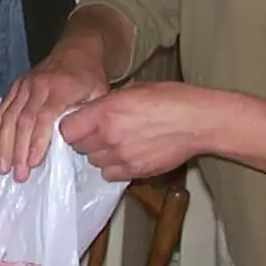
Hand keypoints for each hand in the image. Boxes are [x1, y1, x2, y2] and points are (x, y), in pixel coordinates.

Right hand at [0, 45, 109, 180]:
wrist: (77, 51)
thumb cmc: (90, 78)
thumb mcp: (99, 94)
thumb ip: (88, 116)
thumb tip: (75, 142)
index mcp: (60, 87)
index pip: (44, 117)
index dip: (36, 141)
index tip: (32, 163)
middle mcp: (37, 85)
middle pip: (22, 120)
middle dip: (17, 150)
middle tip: (17, 174)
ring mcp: (23, 85)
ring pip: (7, 117)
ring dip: (2, 144)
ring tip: (2, 167)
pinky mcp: (14, 87)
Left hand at [57, 82, 213, 181]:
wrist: (199, 121)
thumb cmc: (170, 99)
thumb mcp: (132, 90)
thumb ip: (106, 104)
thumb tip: (90, 112)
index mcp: (105, 112)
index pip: (66, 129)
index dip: (71, 127)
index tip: (78, 123)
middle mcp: (110, 136)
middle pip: (78, 147)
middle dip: (85, 139)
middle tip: (99, 132)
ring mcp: (122, 156)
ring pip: (93, 162)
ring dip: (99, 154)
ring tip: (116, 143)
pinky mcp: (135, 171)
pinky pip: (110, 174)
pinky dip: (113, 167)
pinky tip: (125, 155)